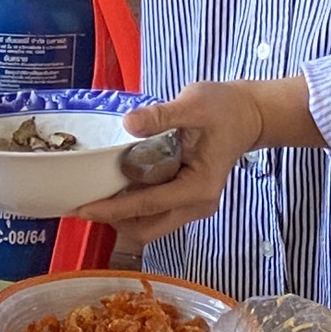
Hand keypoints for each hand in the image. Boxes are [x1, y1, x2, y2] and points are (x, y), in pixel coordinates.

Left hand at [75, 82, 268, 244]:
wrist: (248, 114)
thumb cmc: (224, 108)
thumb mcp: (193, 103)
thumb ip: (161, 115)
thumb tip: (129, 123)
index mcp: (198, 187)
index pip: (148, 205)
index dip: (113, 208)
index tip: (82, 209)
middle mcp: (198, 204)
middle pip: (147, 228)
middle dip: (114, 219)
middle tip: (85, 200)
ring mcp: (194, 205)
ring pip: (150, 226)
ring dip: (123, 215)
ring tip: (97, 192)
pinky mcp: (189, 200)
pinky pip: (156, 213)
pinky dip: (134, 207)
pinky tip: (118, 186)